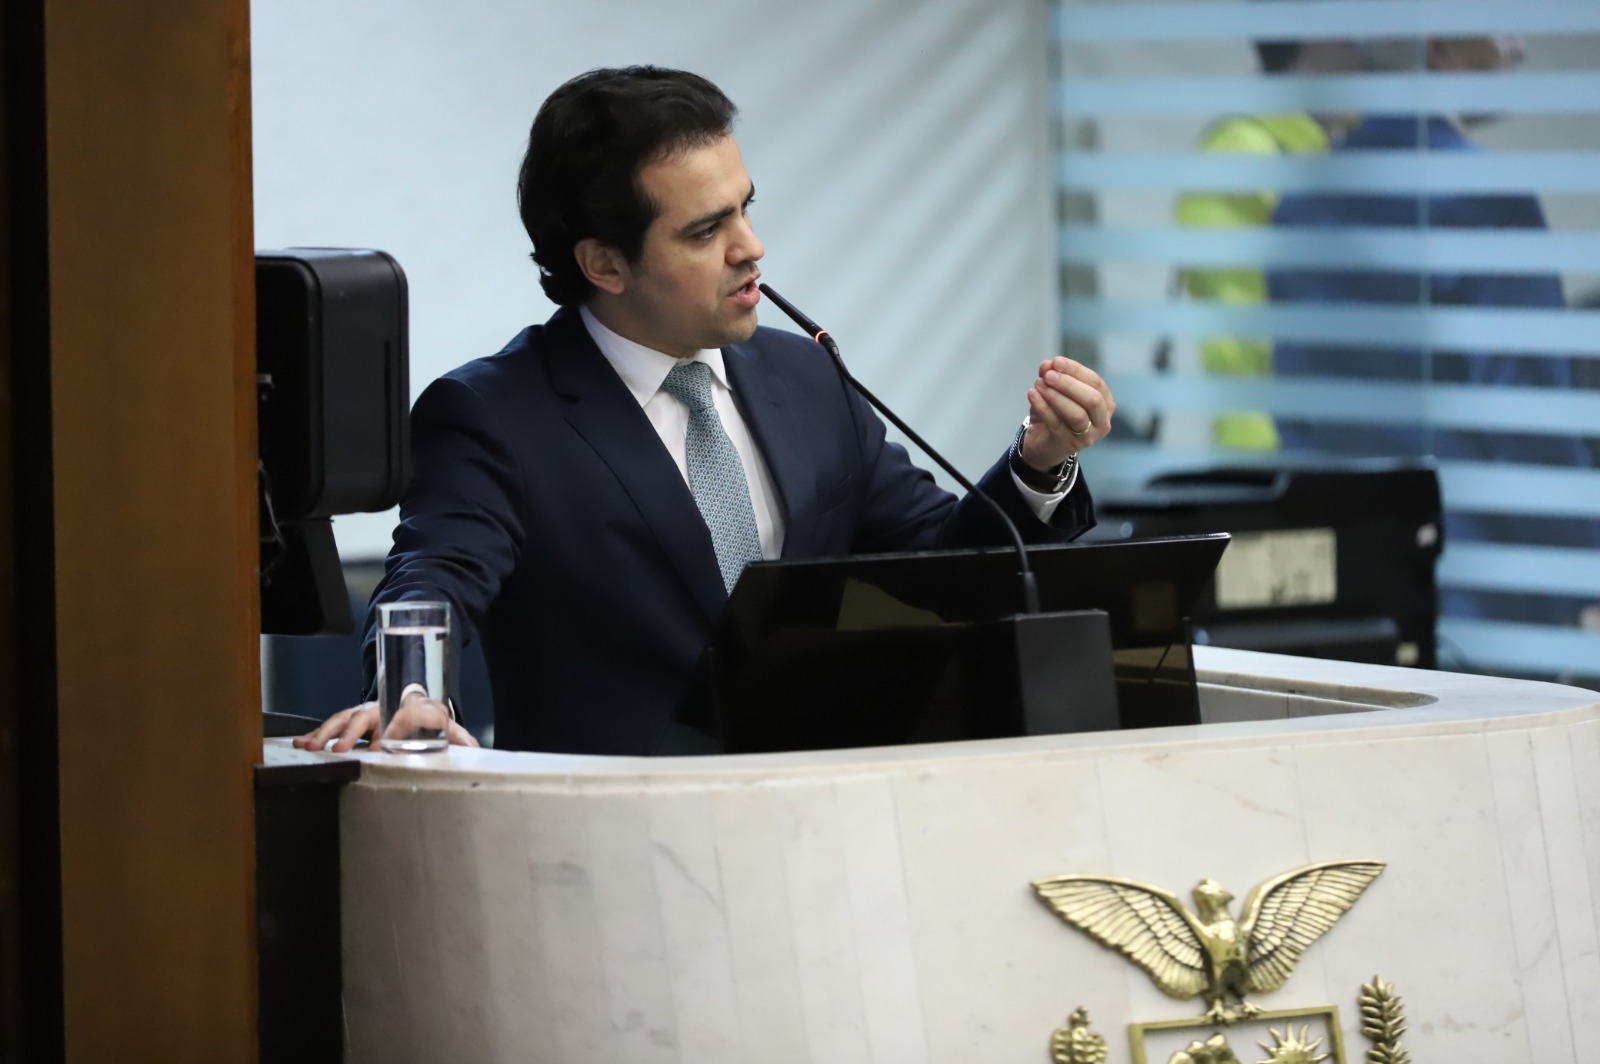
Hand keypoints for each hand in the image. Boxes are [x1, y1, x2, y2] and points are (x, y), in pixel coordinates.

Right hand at [291, 695, 479, 753]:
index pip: (396, 720)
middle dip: (351, 733)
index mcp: (403, 709)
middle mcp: (380, 708)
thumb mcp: (444, 725)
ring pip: (342, 719)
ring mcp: (363, 712)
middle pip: (363, 717)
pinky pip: (331, 725)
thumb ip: (458, 737)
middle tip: (340, 749)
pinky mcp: (350, 719)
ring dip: (325, 733)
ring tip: (310, 747)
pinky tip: (301, 743)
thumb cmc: (426, 717)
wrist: (411, 700)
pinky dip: (315, 733)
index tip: (380, 748)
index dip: (388, 733)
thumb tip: (474, 748)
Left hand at [1021, 356, 1114, 470]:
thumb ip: (1052, 376)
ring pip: (1076, 414)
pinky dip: (1043, 407)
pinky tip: (1032, 394)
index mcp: (1105, 404)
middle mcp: (1102, 422)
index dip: (1076, 370)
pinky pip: (1056, 424)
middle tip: (1049, 374)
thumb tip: (1048, 364)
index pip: (1096, 383)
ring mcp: (1088, 437)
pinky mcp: (1069, 445)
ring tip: (1039, 384)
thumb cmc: (1055, 414)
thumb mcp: (1053, 391)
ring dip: (1056, 396)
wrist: (1043, 444)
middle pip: (1092, 399)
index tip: (1056, 361)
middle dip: (1069, 384)